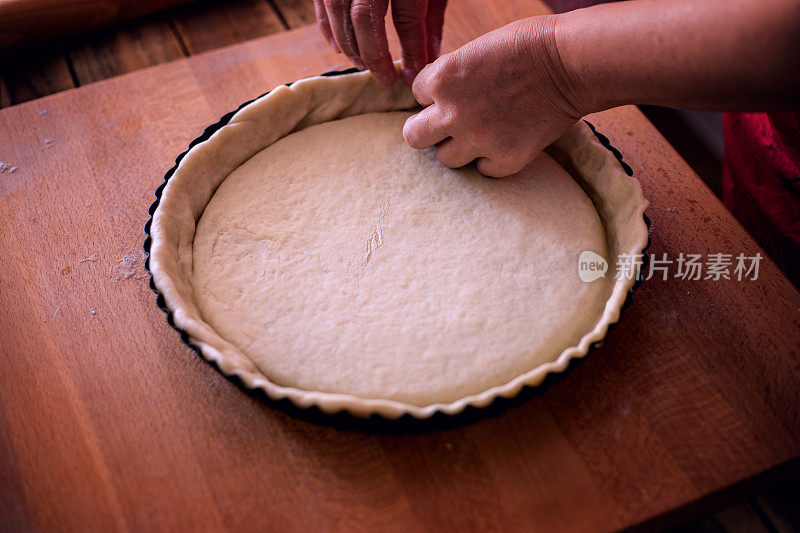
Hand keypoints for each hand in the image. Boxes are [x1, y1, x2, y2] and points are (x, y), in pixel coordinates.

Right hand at [314, 0, 447, 85]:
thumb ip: (431, 18)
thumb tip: (429, 59)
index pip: (406, 19)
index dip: (411, 51)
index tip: (415, 76)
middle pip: (365, 19)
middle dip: (375, 55)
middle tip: (385, 79)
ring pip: (339, 13)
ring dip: (351, 46)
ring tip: (364, 66)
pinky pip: (322, 5)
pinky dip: (330, 29)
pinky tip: (340, 47)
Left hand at [403, 17, 585, 176]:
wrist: (571, 63)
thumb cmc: (528, 46)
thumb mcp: (476, 50)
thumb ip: (451, 76)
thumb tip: (437, 97)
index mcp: (442, 80)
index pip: (417, 95)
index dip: (437, 93)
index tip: (458, 89)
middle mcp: (453, 114)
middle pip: (414, 137)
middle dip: (427, 129)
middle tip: (447, 124)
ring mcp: (478, 140)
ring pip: (445, 158)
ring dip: (458, 147)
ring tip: (480, 133)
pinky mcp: (505, 159)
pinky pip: (483, 170)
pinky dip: (491, 159)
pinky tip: (504, 141)